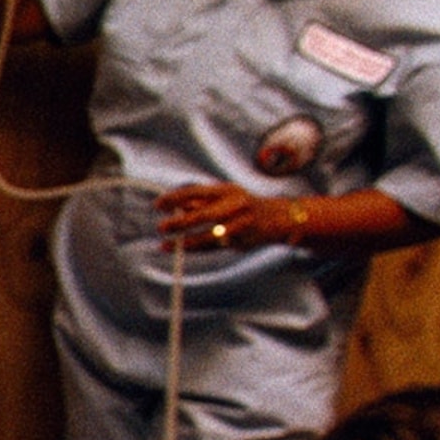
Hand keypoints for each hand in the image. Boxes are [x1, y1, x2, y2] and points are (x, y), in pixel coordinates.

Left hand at [154, 182, 292, 250]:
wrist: (281, 217)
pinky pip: (216, 246)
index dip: (176, 198)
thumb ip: (201, 202)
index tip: (158, 205)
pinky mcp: (243, 240)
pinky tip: (182, 249)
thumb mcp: (225, 197)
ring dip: (186, 241)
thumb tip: (176, 206)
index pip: (197, 192)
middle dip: (181, 222)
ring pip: (210, 235)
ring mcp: (241, 224)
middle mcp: (235, 205)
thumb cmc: (244, 205)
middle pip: (205, 215)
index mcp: (227, 190)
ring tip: (166, 245)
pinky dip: (197, 248)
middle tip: (161, 227)